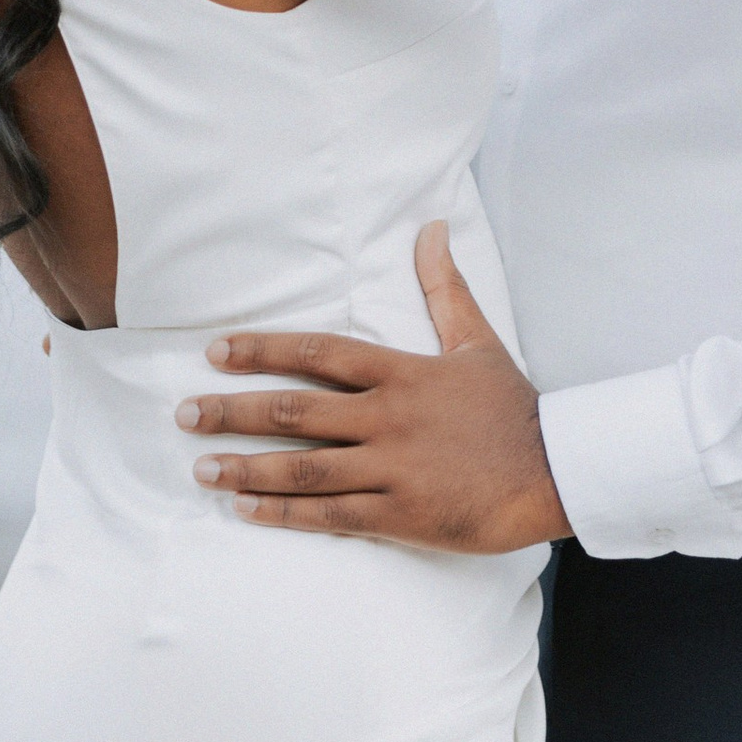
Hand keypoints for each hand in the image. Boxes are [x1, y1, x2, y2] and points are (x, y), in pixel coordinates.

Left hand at [173, 226, 569, 552]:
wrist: (556, 470)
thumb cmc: (512, 407)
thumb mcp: (477, 340)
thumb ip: (444, 287)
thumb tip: (433, 226)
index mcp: (403, 374)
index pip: (319, 354)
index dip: (264, 351)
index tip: (217, 352)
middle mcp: (389, 418)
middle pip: (296, 411)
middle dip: (233, 411)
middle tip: (185, 414)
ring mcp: (393, 469)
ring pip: (304, 468)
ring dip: (247, 467)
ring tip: (201, 468)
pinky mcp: (401, 515)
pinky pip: (330, 516)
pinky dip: (284, 513)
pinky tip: (245, 510)